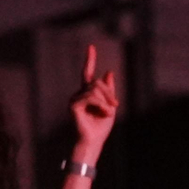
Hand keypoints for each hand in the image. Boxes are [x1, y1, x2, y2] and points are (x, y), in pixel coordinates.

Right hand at [69, 44, 118, 159]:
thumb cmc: (101, 127)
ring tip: (108, 112)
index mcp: (87, 94)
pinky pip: (91, 97)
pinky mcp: (74, 105)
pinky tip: (104, 112)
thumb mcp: (110, 106)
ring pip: (95, 89)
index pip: (87, 73)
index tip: (91, 47)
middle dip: (109, 92)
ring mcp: (75, 99)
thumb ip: (109, 90)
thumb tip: (108, 72)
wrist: (94, 141)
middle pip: (97, 82)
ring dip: (106, 100)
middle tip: (115, 105)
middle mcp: (79, 94)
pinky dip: (101, 104)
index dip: (89, 60)